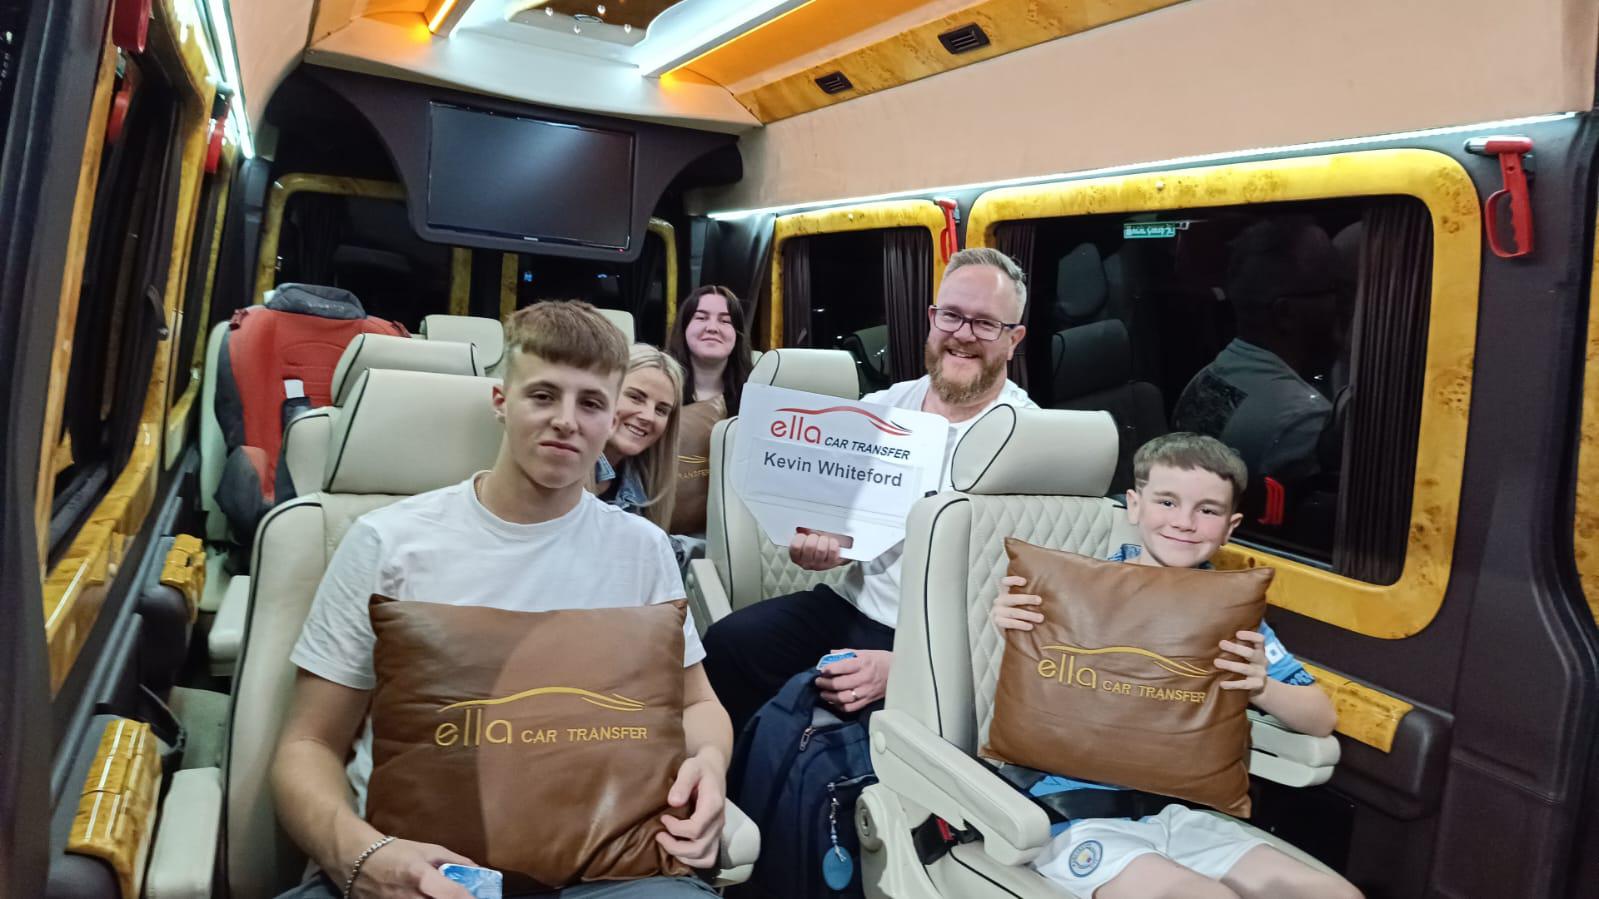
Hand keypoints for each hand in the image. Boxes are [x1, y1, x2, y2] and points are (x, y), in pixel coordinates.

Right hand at [348, 838, 476, 898]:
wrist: (357, 861)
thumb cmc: (396, 853)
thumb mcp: (428, 850)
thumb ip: (455, 861)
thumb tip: (479, 872)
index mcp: (419, 876)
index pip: (451, 894)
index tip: (481, 898)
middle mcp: (407, 896)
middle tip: (466, 898)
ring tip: (446, 897)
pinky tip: (429, 898)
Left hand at [657, 751, 726, 868]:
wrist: (713, 768)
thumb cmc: (699, 768)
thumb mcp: (690, 768)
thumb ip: (682, 783)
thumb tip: (673, 802)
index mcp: (713, 806)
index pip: (695, 829)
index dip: (676, 829)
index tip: (663, 818)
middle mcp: (718, 822)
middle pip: (698, 848)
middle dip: (674, 846)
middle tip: (659, 835)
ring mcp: (718, 831)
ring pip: (704, 858)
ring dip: (683, 856)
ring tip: (668, 844)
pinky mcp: (715, 835)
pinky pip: (708, 858)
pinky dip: (693, 860)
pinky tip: (679, 850)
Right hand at [789, 531, 845, 570]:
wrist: (833, 550)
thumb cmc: (817, 542)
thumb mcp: (808, 536)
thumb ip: (803, 532)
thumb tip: (800, 528)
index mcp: (797, 557)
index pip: (795, 546)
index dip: (800, 537)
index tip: (804, 535)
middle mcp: (806, 563)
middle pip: (809, 546)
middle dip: (814, 537)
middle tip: (816, 537)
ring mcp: (818, 565)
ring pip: (821, 549)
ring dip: (824, 540)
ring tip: (824, 540)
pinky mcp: (830, 564)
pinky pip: (832, 550)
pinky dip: (833, 543)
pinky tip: (831, 543)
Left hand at [816, 649, 891, 712]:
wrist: (901, 673)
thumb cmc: (881, 660)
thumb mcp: (866, 652)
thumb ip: (847, 653)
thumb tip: (830, 654)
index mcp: (863, 663)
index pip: (843, 667)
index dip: (830, 669)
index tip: (822, 671)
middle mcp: (864, 678)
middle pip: (841, 684)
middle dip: (826, 683)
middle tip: (818, 682)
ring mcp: (866, 691)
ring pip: (844, 698)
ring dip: (830, 696)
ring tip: (823, 693)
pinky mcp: (868, 701)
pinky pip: (851, 707)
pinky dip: (840, 706)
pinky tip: (834, 702)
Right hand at [991, 576, 1043, 631]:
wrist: (1006, 628)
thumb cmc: (1018, 610)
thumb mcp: (1019, 601)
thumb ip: (1027, 594)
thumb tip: (1048, 590)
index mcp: (1004, 592)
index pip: (1005, 582)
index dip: (1013, 581)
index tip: (1025, 581)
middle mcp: (999, 601)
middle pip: (1012, 598)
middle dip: (1027, 599)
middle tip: (1040, 600)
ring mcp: (997, 612)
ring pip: (1013, 612)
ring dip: (1028, 615)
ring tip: (1040, 618)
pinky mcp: (998, 622)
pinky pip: (1010, 623)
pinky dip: (1021, 624)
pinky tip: (1030, 626)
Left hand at [1216, 630, 1267, 698]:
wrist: (1262, 687)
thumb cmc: (1249, 666)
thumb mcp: (1249, 656)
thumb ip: (1240, 647)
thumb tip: (1220, 639)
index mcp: (1260, 651)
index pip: (1260, 640)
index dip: (1250, 636)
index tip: (1237, 634)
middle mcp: (1262, 661)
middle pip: (1250, 653)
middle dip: (1235, 648)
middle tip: (1221, 644)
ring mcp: (1260, 674)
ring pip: (1244, 668)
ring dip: (1230, 665)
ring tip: (1216, 662)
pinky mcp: (1256, 685)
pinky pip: (1243, 684)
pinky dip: (1232, 684)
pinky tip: (1222, 684)